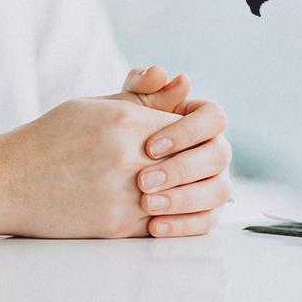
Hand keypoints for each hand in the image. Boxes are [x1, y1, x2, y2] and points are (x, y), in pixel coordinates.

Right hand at [0, 97, 179, 237]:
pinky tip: (164, 205)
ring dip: (189, 190)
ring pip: (185, 195)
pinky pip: (164, 222)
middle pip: (195, 161)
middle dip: (198, 162)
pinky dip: (171, 215)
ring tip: (182, 184)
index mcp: (127, 122)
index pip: (193, 124)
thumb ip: (144, 97)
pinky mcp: (118, 227)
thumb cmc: (50, 138)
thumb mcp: (96, 105)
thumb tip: (184, 84)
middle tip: (193, 163)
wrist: (5, 183)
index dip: (196, 131)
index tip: (187, 135)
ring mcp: (125, 196)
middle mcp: (130, 159)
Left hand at [120, 66, 231, 236]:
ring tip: (147, 205)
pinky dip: (183, 225)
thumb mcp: (118, 109)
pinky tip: (154, 227)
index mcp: (198, 121)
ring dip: (184, 199)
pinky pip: (206, 222)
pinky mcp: (202, 213)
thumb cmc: (104, 135)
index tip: (150, 146)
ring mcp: (211, 182)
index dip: (188, 131)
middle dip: (182, 169)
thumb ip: (140, 91)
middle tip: (143, 180)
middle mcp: (210, 150)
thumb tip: (161, 74)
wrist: (81, 174)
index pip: (214, 118)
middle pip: (219, 155)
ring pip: (218, 191)